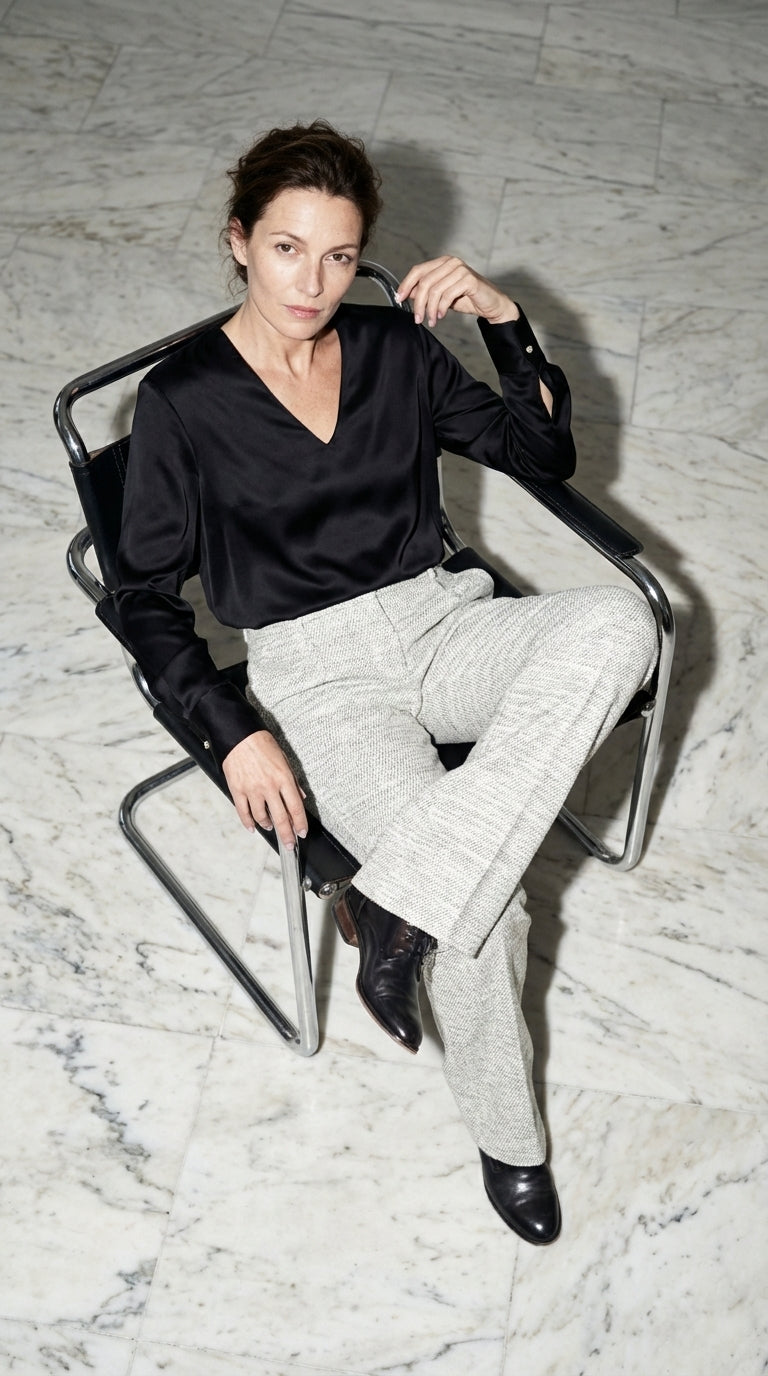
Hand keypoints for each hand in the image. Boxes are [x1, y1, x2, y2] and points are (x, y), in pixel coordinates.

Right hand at [222, 730, 307, 847]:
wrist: (239, 735)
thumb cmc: (261, 743)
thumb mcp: (284, 759)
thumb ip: (293, 781)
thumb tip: (300, 797)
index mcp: (283, 778)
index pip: (295, 807)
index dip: (300, 823)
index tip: (302, 832)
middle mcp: (269, 787)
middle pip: (280, 818)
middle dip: (287, 834)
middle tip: (289, 844)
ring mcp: (252, 790)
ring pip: (261, 817)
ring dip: (267, 825)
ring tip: (270, 827)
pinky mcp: (237, 790)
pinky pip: (243, 812)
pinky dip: (248, 822)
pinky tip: (252, 827)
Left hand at [396, 256, 518, 327]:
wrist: (491, 305)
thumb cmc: (467, 299)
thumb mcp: (442, 296)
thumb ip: (427, 292)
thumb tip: (408, 293)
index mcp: (443, 262)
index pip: (418, 270)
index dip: (406, 284)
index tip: (400, 299)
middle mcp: (451, 262)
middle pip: (425, 282)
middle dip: (419, 303)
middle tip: (418, 319)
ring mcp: (460, 269)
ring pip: (435, 290)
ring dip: (431, 309)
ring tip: (432, 321)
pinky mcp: (469, 279)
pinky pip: (447, 295)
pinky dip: (442, 308)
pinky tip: (442, 316)